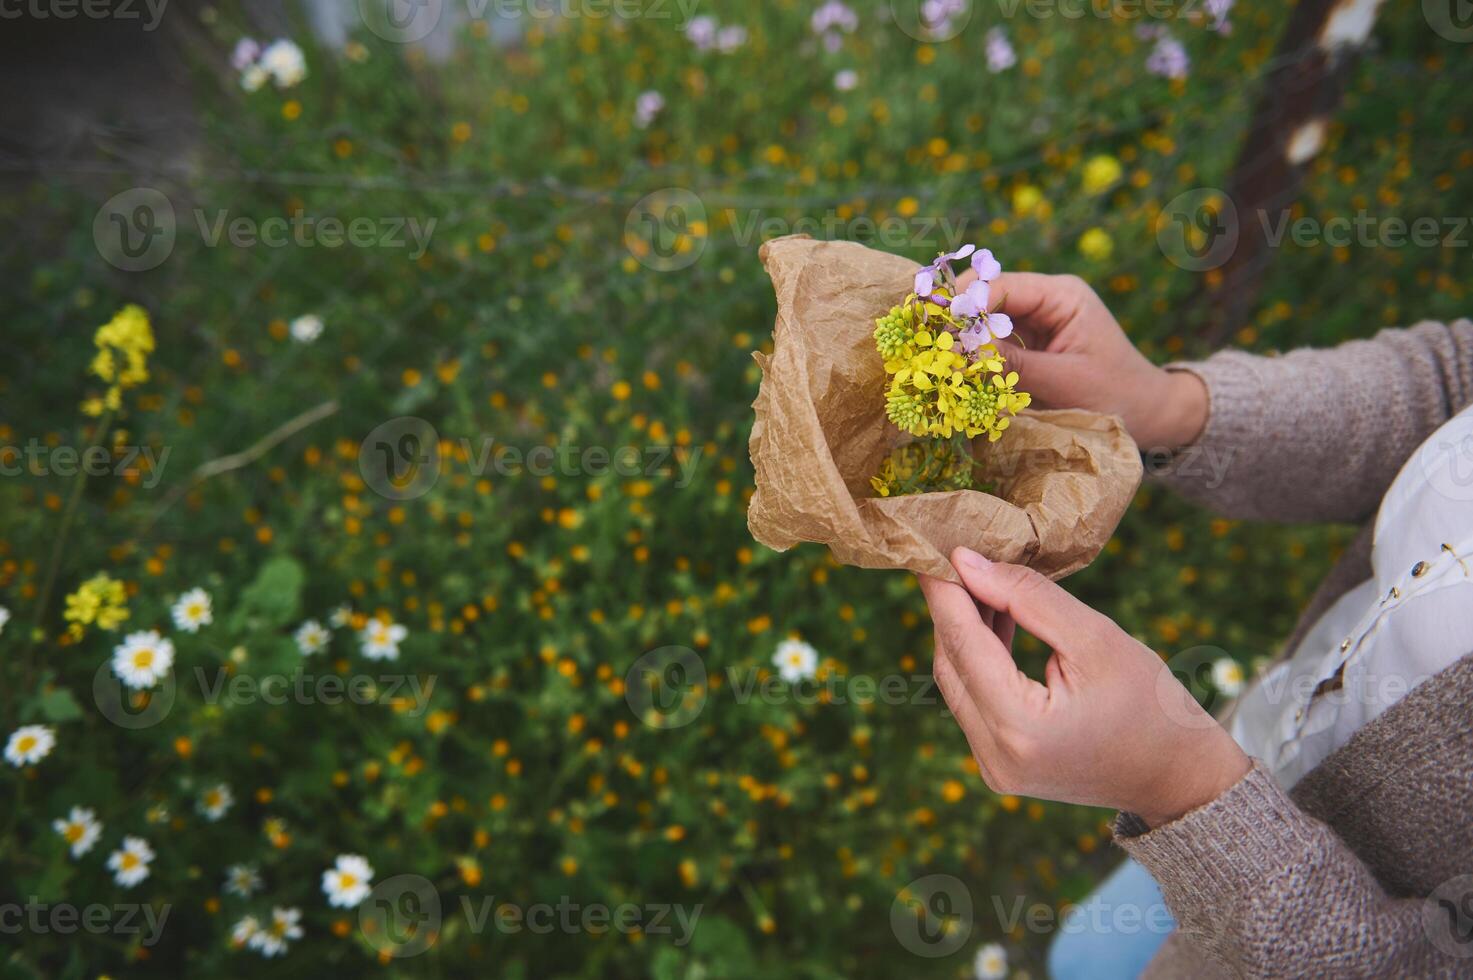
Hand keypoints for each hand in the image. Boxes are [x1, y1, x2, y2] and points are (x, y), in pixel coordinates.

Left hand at [920, 547, 1249, 827]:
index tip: (933, 545)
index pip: (962, 643)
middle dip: (950, 606)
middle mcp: (995, 756)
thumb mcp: (1095, 638)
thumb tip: (965, 563)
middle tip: (955, 553)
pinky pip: (974, 701)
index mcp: (1019, 728)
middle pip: (951, 664)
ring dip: (963, 630)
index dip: (945, 590)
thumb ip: (1027, 597)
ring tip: (978, 576)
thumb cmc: (1151, 704)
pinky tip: (995, 617)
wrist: (1179, 777)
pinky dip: (980, 659)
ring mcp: (995, 768)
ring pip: (958, 682)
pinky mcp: (1001, 766)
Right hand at [954, 268, 1207, 449]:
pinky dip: (976, 356)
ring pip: (984, 320)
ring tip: (940, 362)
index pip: (1000, 286)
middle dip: (958, 321)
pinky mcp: (1030, 344)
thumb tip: (960, 352)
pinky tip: (959, 371)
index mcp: (1061, 295)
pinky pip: (993, 342)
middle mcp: (1046, 299)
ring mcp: (1037, 321)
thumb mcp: (1063, 381)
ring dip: (964, 340)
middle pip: (986, 297)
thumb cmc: (1115, 395)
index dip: (964, 305)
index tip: (937, 332)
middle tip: (931, 348)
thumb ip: (1012, 365)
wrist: (1149, 415)